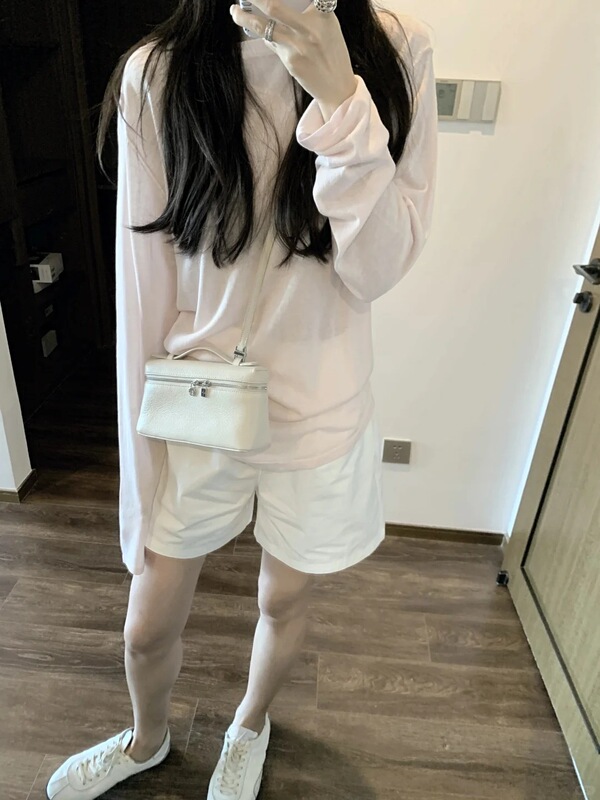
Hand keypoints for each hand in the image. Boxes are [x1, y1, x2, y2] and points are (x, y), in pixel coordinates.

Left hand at [229, 0, 357, 113]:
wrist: (337, 87)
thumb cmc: (332, 53)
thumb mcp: (328, 27)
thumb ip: (307, 15)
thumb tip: (275, 7)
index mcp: (324, 15)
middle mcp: (310, 28)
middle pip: (274, 6)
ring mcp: (298, 46)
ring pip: (263, 27)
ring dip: (244, 17)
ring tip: (234, 10)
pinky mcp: (290, 61)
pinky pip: (271, 43)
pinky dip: (264, 35)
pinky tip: (257, 31)